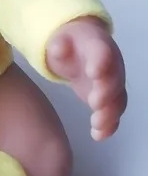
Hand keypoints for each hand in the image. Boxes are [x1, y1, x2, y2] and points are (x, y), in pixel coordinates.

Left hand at [46, 17, 126, 140]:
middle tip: (95, 103)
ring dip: (110, 113)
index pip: (102, 51)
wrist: (78, 47)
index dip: (100, 62)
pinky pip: (113, 114)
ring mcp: (112, 83)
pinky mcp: (109, 100)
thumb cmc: (69, 44)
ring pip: (118, 99)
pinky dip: (109, 126)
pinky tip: (97, 135)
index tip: (94, 73)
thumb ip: (59, 44)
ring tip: (97, 125)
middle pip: (114, 79)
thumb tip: (58, 48)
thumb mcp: (60, 40)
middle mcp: (111, 65)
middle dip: (107, 92)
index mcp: (97, 45)